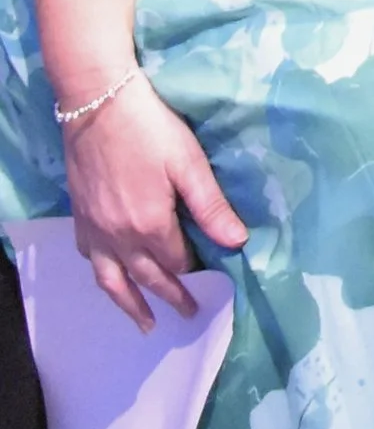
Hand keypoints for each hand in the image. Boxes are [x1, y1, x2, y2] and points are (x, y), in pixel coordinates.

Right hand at [66, 78, 246, 331]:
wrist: (98, 104)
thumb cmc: (150, 128)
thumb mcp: (189, 162)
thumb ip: (211, 206)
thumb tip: (237, 243)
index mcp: (150, 226)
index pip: (176, 263)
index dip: (194, 272)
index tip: (210, 280)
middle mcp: (120, 238)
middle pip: (147, 277)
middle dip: (169, 298)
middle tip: (187, 315)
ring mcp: (96, 230)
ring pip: (112, 281)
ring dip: (129, 305)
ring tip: (145, 324)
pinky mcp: (80, 218)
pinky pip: (90, 259)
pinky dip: (103, 275)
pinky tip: (111, 277)